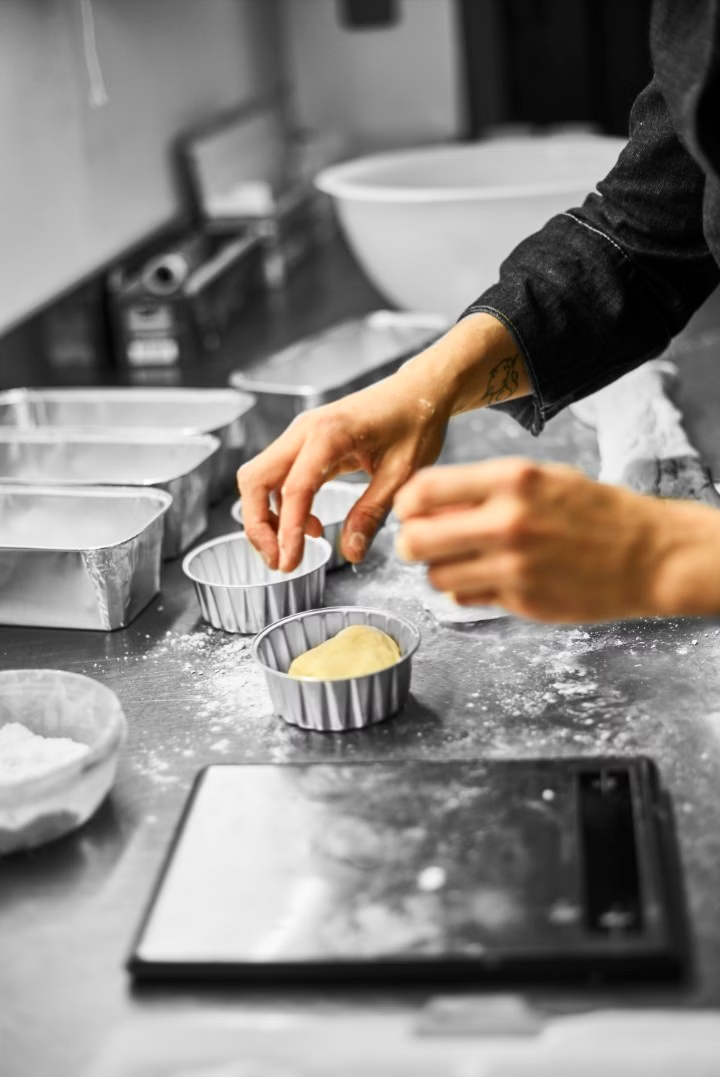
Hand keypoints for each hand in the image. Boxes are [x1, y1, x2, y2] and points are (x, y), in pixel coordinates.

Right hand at [237, 314, 529, 572]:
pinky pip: (278, 477)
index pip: (294, 488)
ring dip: (266, 517)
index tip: (289, 563)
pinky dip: (283, 506)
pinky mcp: (305, 444)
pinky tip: (309, 526)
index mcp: (330, 434)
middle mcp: (305, 430)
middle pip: (255, 479)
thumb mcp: (402, 474)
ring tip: (292, 551)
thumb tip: (351, 552)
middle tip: (279, 562)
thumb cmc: (416, 422)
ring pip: (260, 478)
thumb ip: (372, 513)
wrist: (419, 391)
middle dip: (258, 525)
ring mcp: (300, 435)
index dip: (287, 531)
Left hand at [394, 457, 719, 622]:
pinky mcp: (521, 600)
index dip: (408, 503)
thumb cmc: (594, 512)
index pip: (425, 490)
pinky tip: (487, 578)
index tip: (411, 510)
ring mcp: (514, 566)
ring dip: (439, 570)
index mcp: (512, 480)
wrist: (649, 555)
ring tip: (461, 561)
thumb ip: (485, 489)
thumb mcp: (542, 478)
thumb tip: (426, 503)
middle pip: (417, 539)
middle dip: (411, 542)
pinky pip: (464, 598)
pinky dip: (465, 590)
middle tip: (421, 542)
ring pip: (435, 576)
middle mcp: (508, 522)